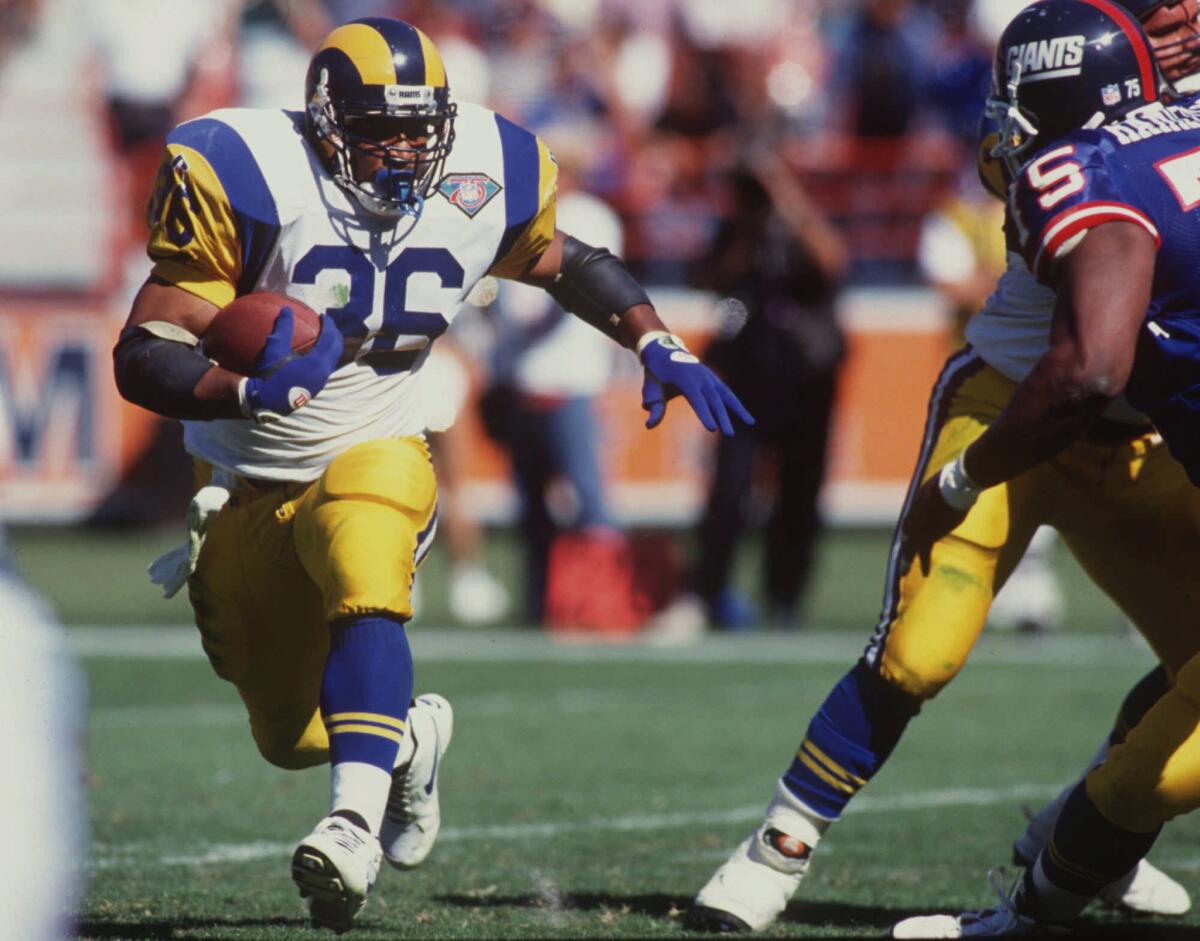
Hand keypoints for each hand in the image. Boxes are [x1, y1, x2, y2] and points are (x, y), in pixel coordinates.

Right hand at [240, 308, 342, 422]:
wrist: (269, 401)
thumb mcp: (275, 349)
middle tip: (326, 324)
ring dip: (331, 345)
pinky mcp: (317, 386)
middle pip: (337, 348)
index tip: (324, 315)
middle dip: (334, 334)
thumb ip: (283, 328)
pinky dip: (325, 355)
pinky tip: (314, 353)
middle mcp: (325, 371)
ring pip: (334, 358)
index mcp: (318, 362)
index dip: (329, 324)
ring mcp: (322, 380)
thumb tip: (286, 309)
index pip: (331, 338)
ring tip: (323, 337)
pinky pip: (327, 366)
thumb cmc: (272, 375)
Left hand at [639, 333, 753, 435]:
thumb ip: (653, 405)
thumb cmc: (656, 372)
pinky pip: (727, 392)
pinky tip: (747, 416)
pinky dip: (737, 404)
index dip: (704, 413)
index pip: (697, 399)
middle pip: (714, 399)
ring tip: (750, 423)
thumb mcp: (651, 386)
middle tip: (728, 433)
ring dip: (738, 409)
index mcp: (685, 378)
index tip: (712, 428)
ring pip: (726, 395)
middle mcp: (700, 376)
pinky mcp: (713, 379)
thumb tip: (649, 425)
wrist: (664, 350)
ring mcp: (709, 377)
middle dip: (722, 417)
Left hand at [899, 473, 971, 576]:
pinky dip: (925, 562)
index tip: (907, 543)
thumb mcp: (938, 486)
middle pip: (907, 537)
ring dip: (909, 559)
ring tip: (904, 572)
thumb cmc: (951, 481)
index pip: (908, 524)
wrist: (955, 485)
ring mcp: (920, 526)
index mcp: (916, 505)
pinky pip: (925, 551)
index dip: (908, 534)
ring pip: (912, 546)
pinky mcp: (930, 534)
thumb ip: (936, 496)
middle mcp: (915, 516)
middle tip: (900, 564)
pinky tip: (925, 573)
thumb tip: (944, 495)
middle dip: (904, 550)